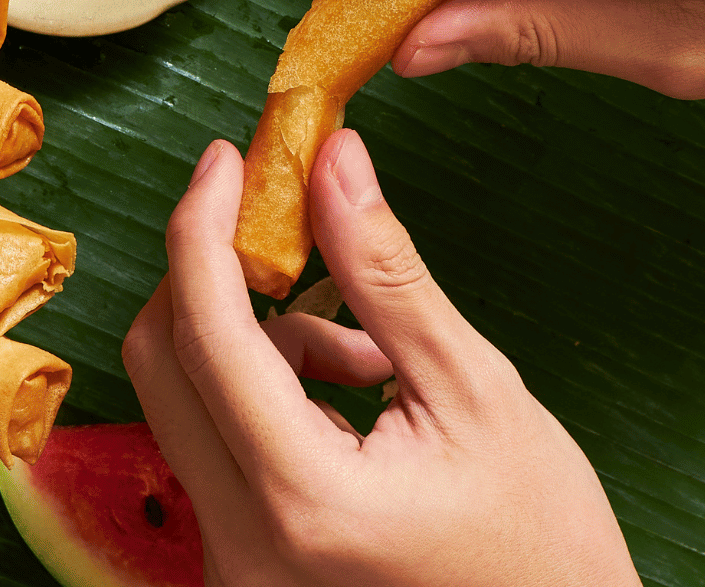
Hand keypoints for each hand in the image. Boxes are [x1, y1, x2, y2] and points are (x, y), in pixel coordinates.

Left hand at [122, 131, 638, 586]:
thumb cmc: (541, 538)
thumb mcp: (475, 388)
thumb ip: (387, 272)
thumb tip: (332, 164)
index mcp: (303, 496)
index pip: (209, 334)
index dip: (204, 228)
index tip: (227, 158)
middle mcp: (242, 543)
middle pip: (163, 365)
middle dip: (215, 276)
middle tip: (284, 225)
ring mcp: (232, 564)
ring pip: (188, 401)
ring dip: (260, 345)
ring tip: (374, 360)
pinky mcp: (239, 564)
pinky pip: (214, 445)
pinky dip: (265, 395)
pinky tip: (351, 403)